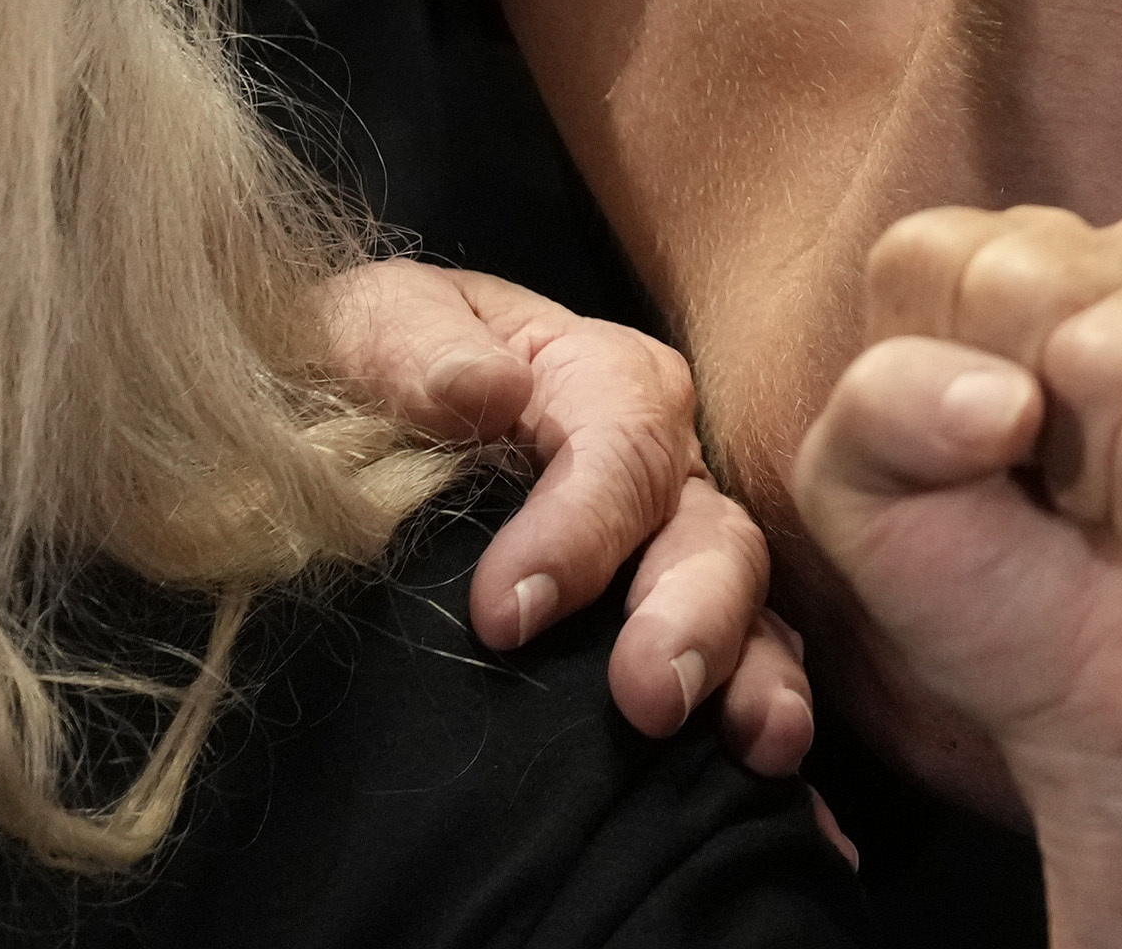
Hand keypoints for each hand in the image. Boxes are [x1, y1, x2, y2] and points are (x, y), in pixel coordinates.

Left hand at [315, 256, 814, 770]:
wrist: (329, 417)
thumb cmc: (352, 367)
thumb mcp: (361, 320)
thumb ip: (414, 342)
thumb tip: (482, 389)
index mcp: (593, 379)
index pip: (622, 441)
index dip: (580, 525)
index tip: (506, 613)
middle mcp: (657, 467)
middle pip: (707, 530)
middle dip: (694, 614)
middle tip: (651, 696)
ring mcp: (665, 551)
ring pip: (746, 604)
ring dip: (759, 672)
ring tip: (757, 744)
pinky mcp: (654, 625)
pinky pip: (735, 669)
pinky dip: (762, 724)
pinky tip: (792, 801)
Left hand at [796, 206, 1121, 907]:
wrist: (1118, 717)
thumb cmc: (995, 595)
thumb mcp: (864, 504)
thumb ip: (874, 407)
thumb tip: (1009, 400)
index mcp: (1010, 260)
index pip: (930, 252)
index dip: (926, 385)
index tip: (970, 456)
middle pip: (1020, 280)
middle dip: (1013, 429)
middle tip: (1054, 488)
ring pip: (1103, 353)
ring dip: (1096, 478)